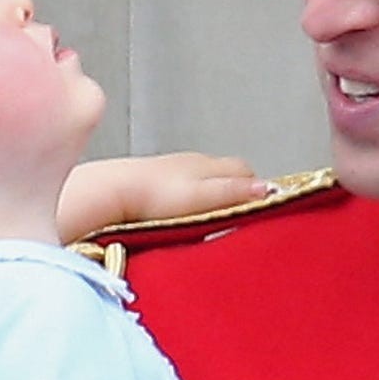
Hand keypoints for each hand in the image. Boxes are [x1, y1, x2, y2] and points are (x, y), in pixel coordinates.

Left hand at [56, 152, 269, 238]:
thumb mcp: (202, 198)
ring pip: (206, 178)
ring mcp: (173, 168)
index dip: (258, 190)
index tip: (261, 210)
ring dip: (214, 193)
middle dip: (239, 190)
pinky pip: (184, 184)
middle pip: (229, 173)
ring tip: (213, 217)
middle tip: (240, 216)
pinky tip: (184, 213)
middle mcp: (194, 162)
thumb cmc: (153, 198)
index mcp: (210, 165)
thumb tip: (269, 189)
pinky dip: (192, 196)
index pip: (247, 173)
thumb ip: (234, 193)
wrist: (109, 192)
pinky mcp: (155, 178)